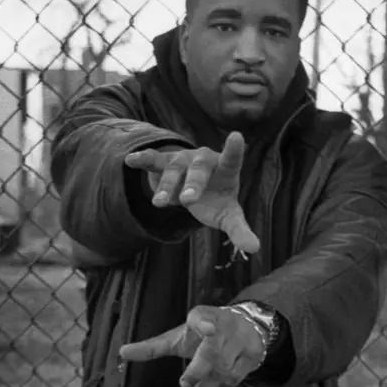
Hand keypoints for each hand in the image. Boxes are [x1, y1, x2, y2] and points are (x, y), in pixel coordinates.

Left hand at [118, 304, 264, 386]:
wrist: (245, 326)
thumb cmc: (202, 334)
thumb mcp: (178, 337)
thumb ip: (152, 347)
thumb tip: (120, 352)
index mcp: (203, 316)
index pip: (202, 316)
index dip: (204, 321)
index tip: (207, 327)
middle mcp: (224, 326)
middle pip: (213, 350)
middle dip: (199, 369)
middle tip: (184, 384)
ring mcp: (241, 341)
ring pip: (224, 368)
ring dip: (207, 386)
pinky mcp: (252, 357)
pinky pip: (236, 379)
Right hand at [124, 131, 259, 255]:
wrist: (194, 187)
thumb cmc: (216, 200)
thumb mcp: (228, 216)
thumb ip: (239, 230)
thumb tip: (255, 249)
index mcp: (225, 170)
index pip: (232, 160)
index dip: (234, 150)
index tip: (236, 137)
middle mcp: (204, 160)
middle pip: (199, 169)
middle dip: (193, 183)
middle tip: (188, 200)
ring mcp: (183, 159)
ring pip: (175, 169)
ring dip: (167, 185)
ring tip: (160, 205)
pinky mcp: (165, 162)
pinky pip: (154, 160)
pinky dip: (143, 159)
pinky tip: (131, 160)